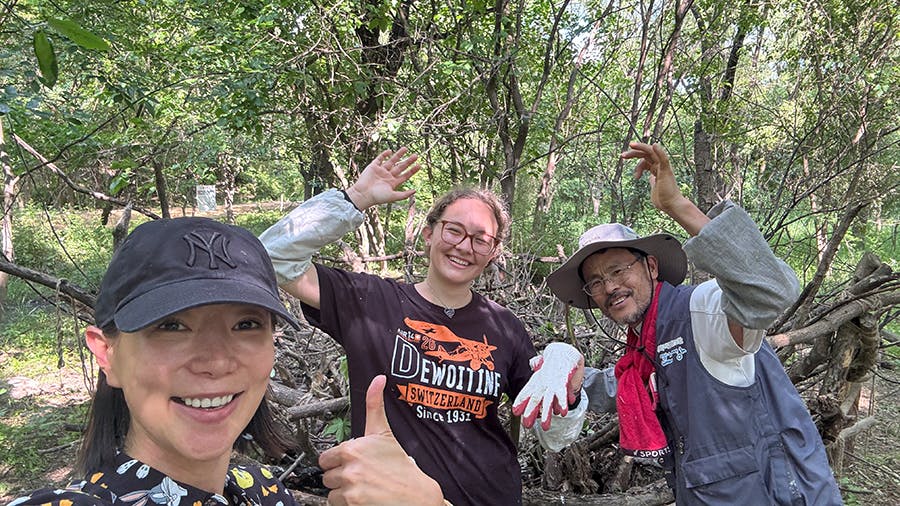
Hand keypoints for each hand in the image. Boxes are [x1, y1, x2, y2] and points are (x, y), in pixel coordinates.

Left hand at [319, 375, 443, 505]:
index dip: (338, 461)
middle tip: (359, 477)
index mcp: (351, 448)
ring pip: (331, 492)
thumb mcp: (384, 433)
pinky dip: (347, 504)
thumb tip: (378, 379)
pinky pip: (336, 505)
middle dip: (340, 477)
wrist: (416, 495)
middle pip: (327, 476)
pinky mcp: (352, 504)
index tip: (352, 463)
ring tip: (362, 488)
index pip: (325, 458)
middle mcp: (348, 468)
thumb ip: (375, 405)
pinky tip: (362, 498)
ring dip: (343, 492)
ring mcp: (350, 488)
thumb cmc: (400, 466)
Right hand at [345, 148, 419, 209]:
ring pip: (391, 161)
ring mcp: (381, 171)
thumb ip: (404, 194)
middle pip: (400, 167)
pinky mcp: (373, 167)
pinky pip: (380, 159)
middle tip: (416, 155)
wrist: (363, 194)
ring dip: (398, 155)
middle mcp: (388, 176)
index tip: (419, 165)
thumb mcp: (393, 196)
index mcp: (393, 183)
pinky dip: (384, 154)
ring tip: (406, 148)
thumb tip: (415, 191)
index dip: (412, 171)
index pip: (405, 175)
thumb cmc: (378, 197)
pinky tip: (390, 151)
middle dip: (408, 161)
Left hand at [512, 343, 583, 430]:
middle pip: (535, 398)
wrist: (564, 352)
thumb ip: (540, 393)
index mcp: (536, 381)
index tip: (515, 411)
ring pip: (547, 399)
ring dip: (546, 413)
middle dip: (531, 411)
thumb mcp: (543, 380)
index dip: (520, 401)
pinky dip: (561, 403)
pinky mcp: (563, 382)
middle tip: (527, 424)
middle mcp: (542, 382)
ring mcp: (552, 382)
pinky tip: (562, 412)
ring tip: (544, 425)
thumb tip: (538, 407)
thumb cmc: (552, 368)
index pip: (526, 392)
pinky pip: (562, 394)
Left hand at [621, 141, 708, 235]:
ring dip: (640, 148)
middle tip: (622, 156)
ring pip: (651, 152)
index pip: (645, 160)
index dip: (637, 165)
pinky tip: (654, 146)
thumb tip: (650, 178)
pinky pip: (664, 159)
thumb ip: (652, 181)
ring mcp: (663, 168)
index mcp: (657, 169)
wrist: (671, 205)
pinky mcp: (666, 171)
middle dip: (634, 153)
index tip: (635, 177)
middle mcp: (660, 166)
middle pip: (646, 154)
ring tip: (629, 147)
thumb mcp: (654, 188)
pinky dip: (660, 151)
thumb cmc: (664, 199)